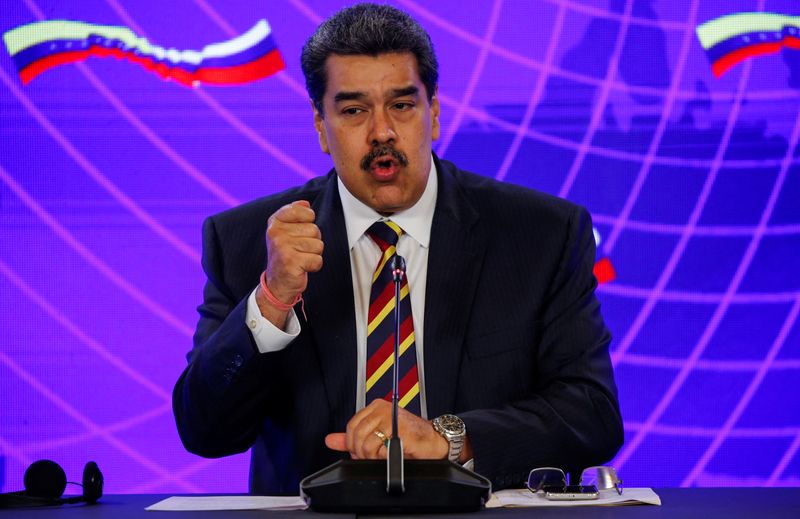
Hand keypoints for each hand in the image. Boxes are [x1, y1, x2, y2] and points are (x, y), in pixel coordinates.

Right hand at [258, 200, 322, 326]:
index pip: (305, 211)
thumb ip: (294, 214)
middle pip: (315, 229)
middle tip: (299, 250)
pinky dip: (314, 266)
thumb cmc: (286, 254)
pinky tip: (302, 267)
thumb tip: (305, 203)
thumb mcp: (285, 231)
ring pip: (318, 245)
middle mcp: (276, 233)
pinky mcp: (291, 262)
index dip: (309, 222)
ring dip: (314, 254)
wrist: (277, 282)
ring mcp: (283, 247)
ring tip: (301, 258)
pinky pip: (318, 260)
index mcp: (275, 222)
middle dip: (313, 242)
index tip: (299, 233)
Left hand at [324, 399, 448, 459]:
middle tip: (371, 458)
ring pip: (367, 445)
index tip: (359, 452)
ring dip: (372, 457)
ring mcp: (392, 419)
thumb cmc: (410, 437)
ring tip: (382, 456)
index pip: (351, 426)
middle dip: (361, 453)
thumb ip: (354, 437)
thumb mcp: (378, 435)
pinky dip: (384, 458)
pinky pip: (381, 450)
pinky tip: (392, 454)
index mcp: (376, 407)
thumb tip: (330, 440)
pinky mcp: (400, 432)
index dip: (352, 444)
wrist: (435, 441)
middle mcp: (383, 410)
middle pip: (357, 436)